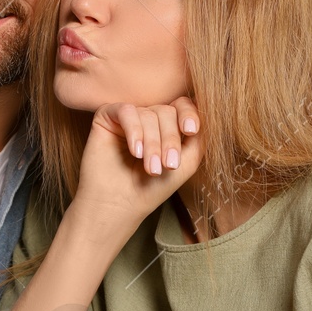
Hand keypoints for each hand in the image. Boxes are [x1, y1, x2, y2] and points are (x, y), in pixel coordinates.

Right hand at [69, 98, 201, 234]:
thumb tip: (204, 109)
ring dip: (152, 143)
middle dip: (169, 140)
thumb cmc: (152, 188)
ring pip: (148, 114)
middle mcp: (148, 117)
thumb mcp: (187, 162)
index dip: (188, 114)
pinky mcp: (107, 117)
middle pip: (167, 111)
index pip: (182, 105)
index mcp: (167, 125)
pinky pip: (126, 111)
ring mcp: (128, 116)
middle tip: (167, 166)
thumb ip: (199, 137)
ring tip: (150, 168)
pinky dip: (134, 130)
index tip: (190, 131)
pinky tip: (135, 151)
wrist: (119, 205)